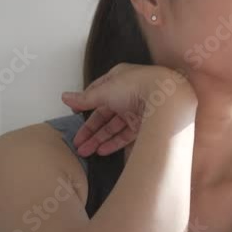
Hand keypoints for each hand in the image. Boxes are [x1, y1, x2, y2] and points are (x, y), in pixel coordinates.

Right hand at [60, 63, 191, 156]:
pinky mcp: (146, 124)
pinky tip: (102, 151)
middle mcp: (129, 94)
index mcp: (119, 79)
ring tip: (85, 152)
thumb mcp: (105, 91)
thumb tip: (65, 97)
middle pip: (105, 113)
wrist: (167, 98)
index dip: (85, 103)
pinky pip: (127, 135)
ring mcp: (138, 110)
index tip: (74, 113)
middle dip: (90, 129)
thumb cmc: (137, 87)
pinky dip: (114, 143)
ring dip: (99, 139)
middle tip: (77, 143)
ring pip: (115, 127)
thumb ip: (85, 98)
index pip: (98, 91)